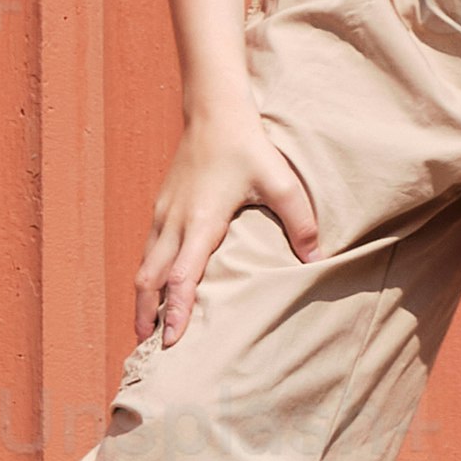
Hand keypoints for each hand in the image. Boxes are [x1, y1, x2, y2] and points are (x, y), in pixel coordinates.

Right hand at [132, 104, 319, 348]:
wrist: (213, 111)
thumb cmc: (247, 146)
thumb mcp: (281, 182)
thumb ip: (300, 223)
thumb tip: (317, 260)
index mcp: (201, 222)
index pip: (181, 277)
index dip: (176, 311)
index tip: (172, 340)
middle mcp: (175, 222)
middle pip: (150, 279)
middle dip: (147, 315)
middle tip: (148, 348)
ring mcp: (163, 214)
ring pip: (144, 266)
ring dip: (143, 298)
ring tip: (146, 329)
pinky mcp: (162, 207)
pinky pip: (148, 250)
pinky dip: (147, 276)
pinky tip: (154, 288)